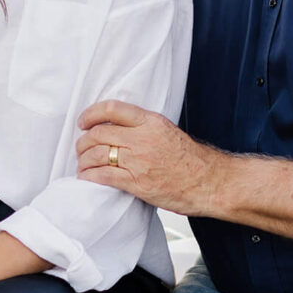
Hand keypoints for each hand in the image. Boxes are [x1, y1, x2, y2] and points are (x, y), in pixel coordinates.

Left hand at [76, 99, 221, 213]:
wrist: (210, 182)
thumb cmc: (192, 160)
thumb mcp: (167, 132)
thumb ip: (144, 128)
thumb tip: (118, 130)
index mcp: (151, 122)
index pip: (112, 109)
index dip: (91, 114)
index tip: (83, 122)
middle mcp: (142, 139)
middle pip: (99, 134)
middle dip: (83, 142)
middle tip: (81, 148)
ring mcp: (139, 161)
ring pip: (97, 155)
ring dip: (84, 160)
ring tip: (83, 165)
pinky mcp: (137, 183)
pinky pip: (104, 176)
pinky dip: (90, 176)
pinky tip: (86, 177)